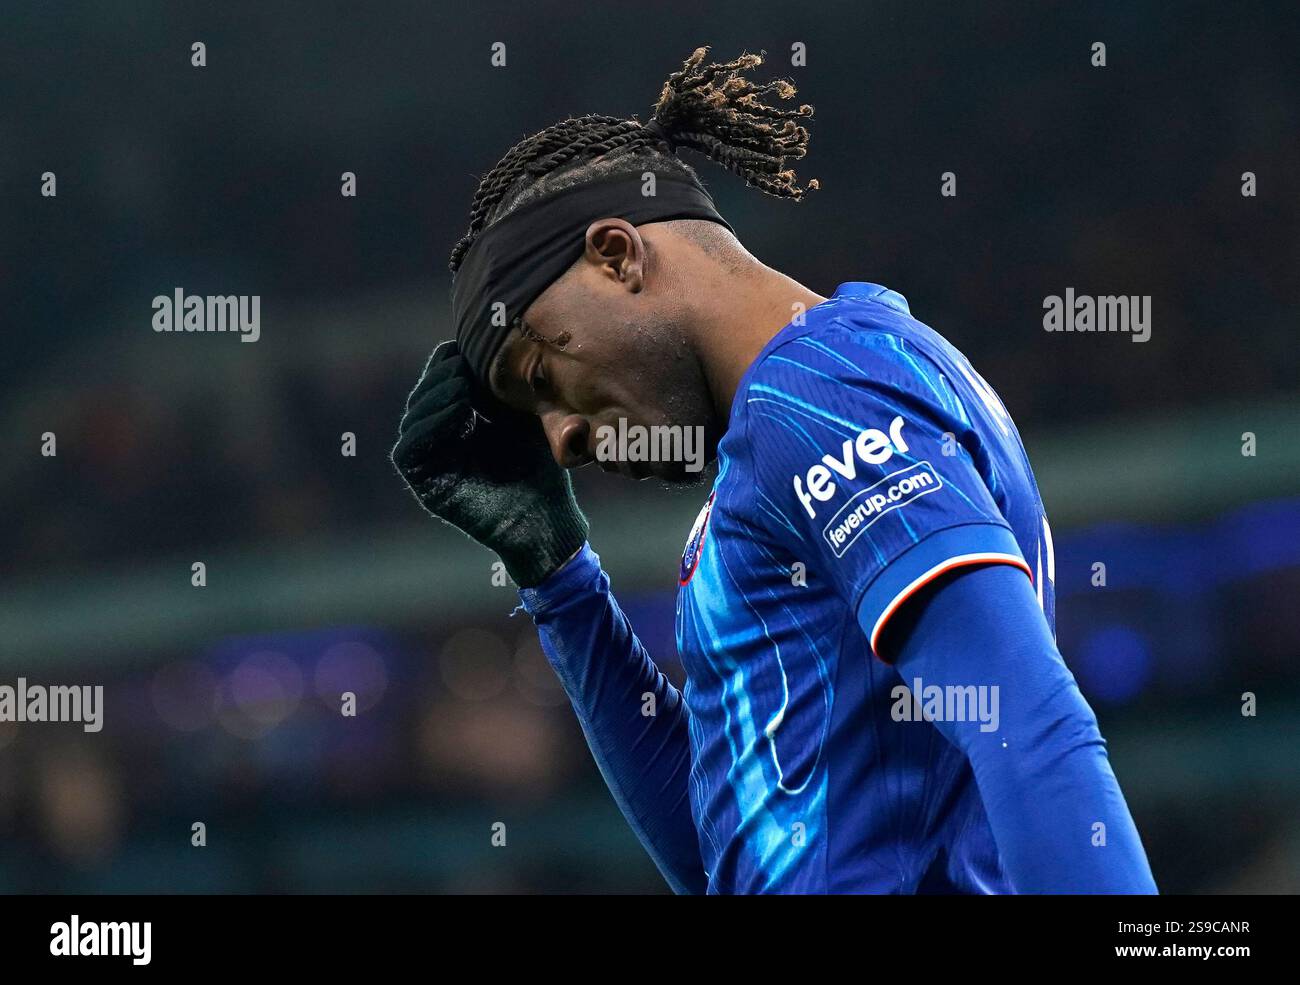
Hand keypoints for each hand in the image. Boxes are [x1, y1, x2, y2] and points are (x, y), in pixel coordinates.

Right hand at [391, 340, 587, 587]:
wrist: (545, 520)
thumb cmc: (542, 471)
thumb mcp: (526, 419)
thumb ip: (508, 389)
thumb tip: (502, 345)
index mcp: (459, 425)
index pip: (440, 385)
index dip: (446, 364)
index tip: (465, 346)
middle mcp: (440, 443)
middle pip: (423, 397)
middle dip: (438, 375)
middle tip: (459, 359)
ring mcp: (431, 465)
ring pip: (413, 419)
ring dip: (433, 395)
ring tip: (460, 381)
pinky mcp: (426, 485)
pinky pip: (409, 449)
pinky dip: (427, 425)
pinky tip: (457, 409)